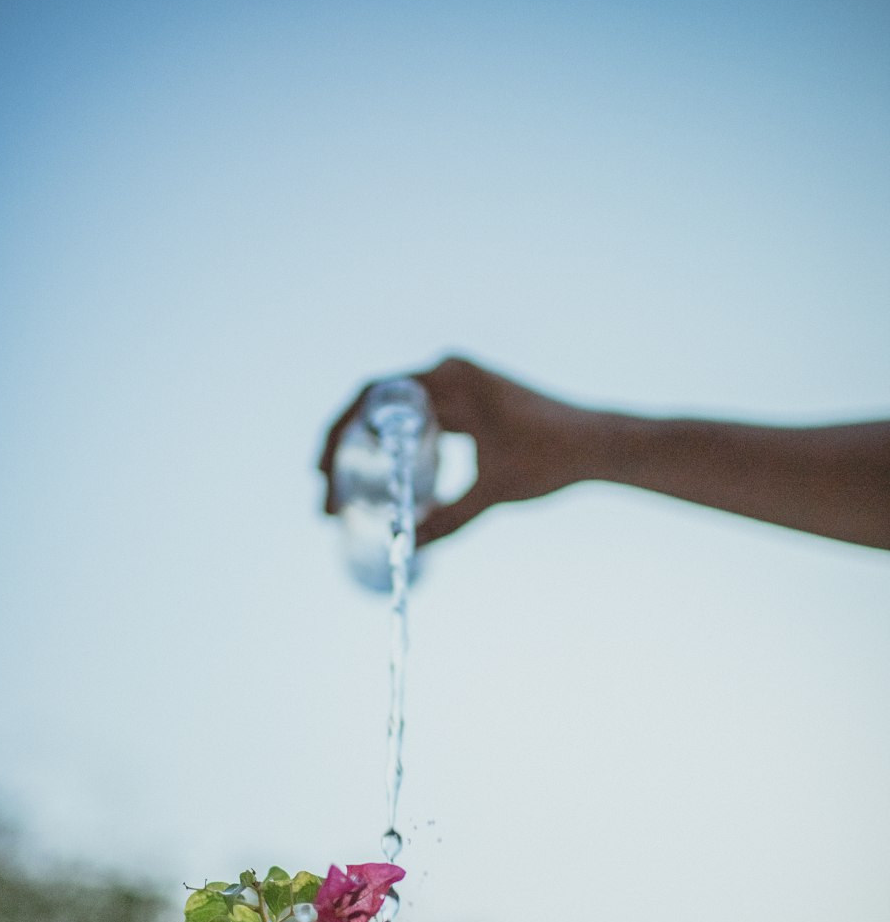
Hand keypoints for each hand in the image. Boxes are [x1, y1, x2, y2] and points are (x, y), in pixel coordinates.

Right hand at [318, 356, 593, 546]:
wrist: (597, 444)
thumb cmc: (552, 459)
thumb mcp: (494, 493)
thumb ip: (449, 520)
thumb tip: (406, 549)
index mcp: (450, 380)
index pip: (373, 399)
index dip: (339, 435)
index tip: (323, 473)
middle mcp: (449, 372)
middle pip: (376, 405)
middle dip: (344, 448)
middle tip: (324, 490)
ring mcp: (458, 382)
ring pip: (394, 411)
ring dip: (366, 446)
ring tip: (342, 487)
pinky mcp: (469, 399)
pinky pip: (417, 416)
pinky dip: (394, 442)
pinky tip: (379, 474)